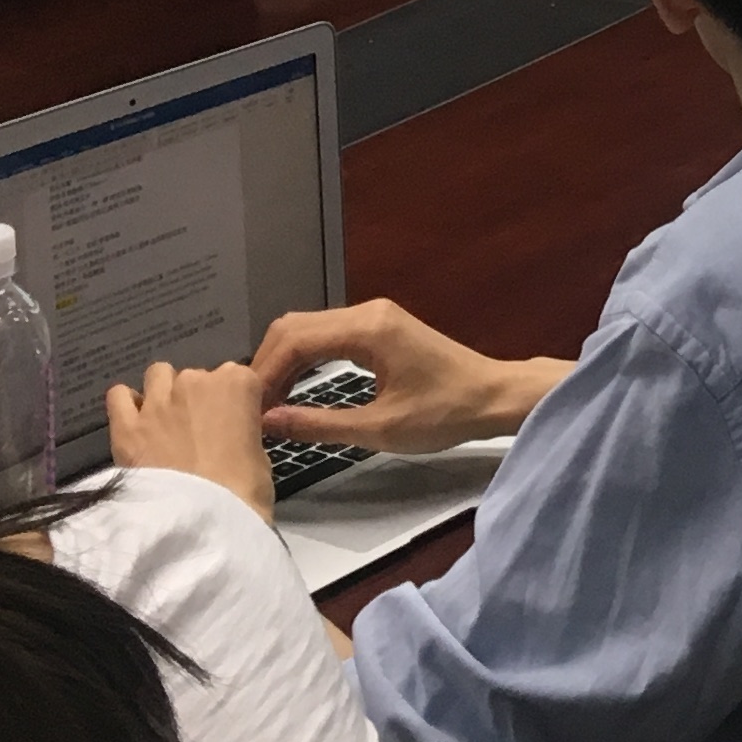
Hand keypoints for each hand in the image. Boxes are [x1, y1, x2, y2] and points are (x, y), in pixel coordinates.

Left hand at [105, 360, 275, 516]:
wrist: (202, 522)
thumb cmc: (244, 490)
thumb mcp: (259, 456)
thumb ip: (242, 431)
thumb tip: (228, 435)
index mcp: (238, 383)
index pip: (237, 377)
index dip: (232, 402)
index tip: (230, 424)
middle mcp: (196, 380)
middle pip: (194, 377)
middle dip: (196, 399)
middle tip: (197, 433)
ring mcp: (158, 401)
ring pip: (158, 375)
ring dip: (163, 392)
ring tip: (165, 423)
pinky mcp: (126, 425)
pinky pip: (118, 396)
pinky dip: (127, 404)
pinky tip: (136, 424)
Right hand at [249, 299, 550, 454]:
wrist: (494, 396)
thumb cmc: (446, 413)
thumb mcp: (379, 429)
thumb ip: (318, 424)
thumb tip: (269, 421)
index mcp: (368, 328)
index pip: (294, 339)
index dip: (263, 374)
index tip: (247, 409)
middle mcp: (368, 312)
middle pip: (295, 326)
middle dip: (267, 365)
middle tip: (251, 408)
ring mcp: (375, 316)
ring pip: (308, 328)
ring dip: (283, 362)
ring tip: (267, 403)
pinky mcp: (380, 327)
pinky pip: (327, 334)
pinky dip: (304, 358)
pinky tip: (294, 388)